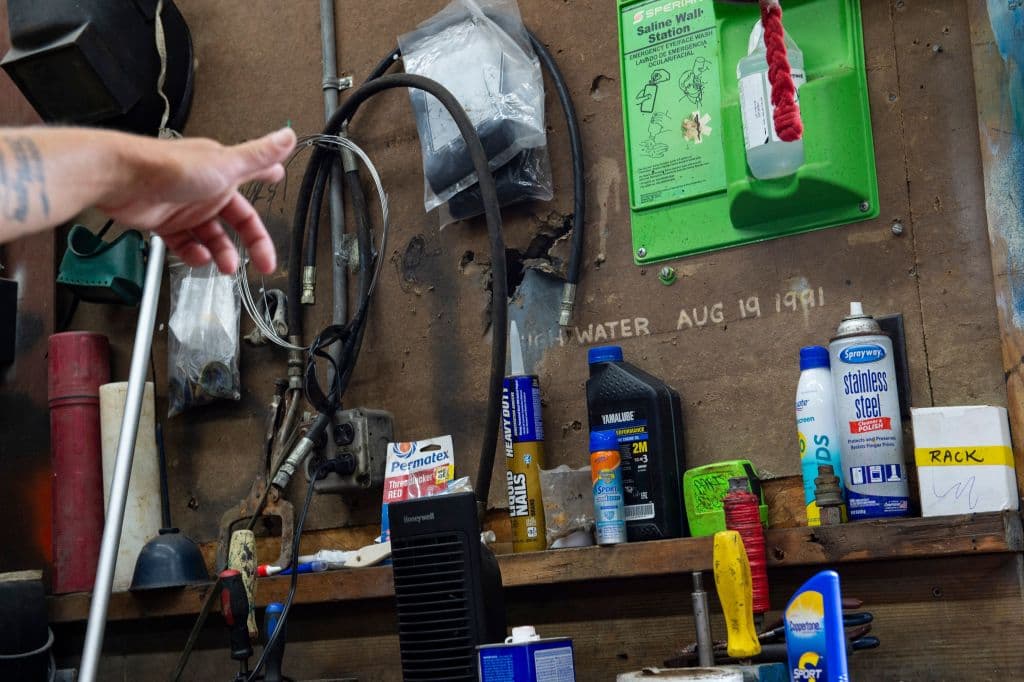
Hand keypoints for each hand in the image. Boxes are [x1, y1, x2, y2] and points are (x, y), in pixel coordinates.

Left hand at [98, 127, 296, 273]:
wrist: (121, 177)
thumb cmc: (170, 167)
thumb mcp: (226, 163)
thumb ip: (259, 155)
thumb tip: (288, 136)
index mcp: (222, 174)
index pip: (252, 185)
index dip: (267, 185)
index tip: (278, 182)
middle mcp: (204, 190)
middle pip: (235, 221)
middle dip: (251, 243)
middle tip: (263, 263)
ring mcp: (183, 207)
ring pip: (211, 236)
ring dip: (221, 253)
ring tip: (226, 266)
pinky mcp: (163, 222)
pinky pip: (184, 243)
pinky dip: (193, 253)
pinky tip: (198, 258)